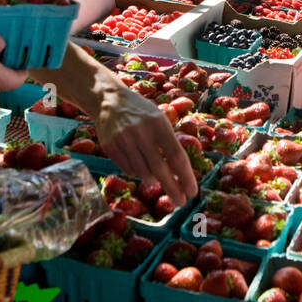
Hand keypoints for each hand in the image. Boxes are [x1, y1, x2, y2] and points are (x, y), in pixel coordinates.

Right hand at [94, 86, 196, 205]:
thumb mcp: (159, 119)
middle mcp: (141, 132)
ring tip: (155, 180)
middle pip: (160, 169)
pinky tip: (137, 166)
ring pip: (142, 172)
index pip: (176, 156)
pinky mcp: (109, 146)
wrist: (109, 99)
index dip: (186, 177)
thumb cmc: (141, 112)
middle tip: (180, 203)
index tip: (192, 192)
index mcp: (159, 124)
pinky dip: (135, 172)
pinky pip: (127, 169)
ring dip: (152, 180)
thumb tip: (179, 173)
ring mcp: (123, 140)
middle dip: (172, 189)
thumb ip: (168, 143)